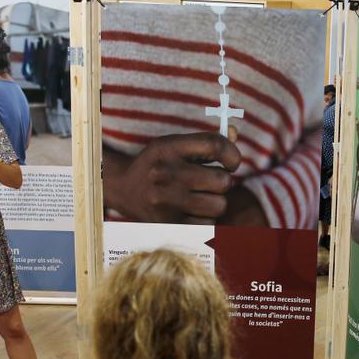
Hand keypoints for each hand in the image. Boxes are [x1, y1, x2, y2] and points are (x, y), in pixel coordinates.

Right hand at [108, 132, 240, 222]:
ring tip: (199, 197)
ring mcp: (165, 201)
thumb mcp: (176, 145)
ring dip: (215, 202)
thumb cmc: (159, 164)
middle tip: (209, 183)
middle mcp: (165, 173)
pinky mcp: (168, 224)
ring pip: (219, 205)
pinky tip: (191, 212)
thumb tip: (235, 133)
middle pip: (222, 181)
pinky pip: (208, 224)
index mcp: (168, 148)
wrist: (124, 189)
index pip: (214, 145)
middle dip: (222, 182)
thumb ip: (207, 140)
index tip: (232, 162)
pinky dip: (205, 219)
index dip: (232, 155)